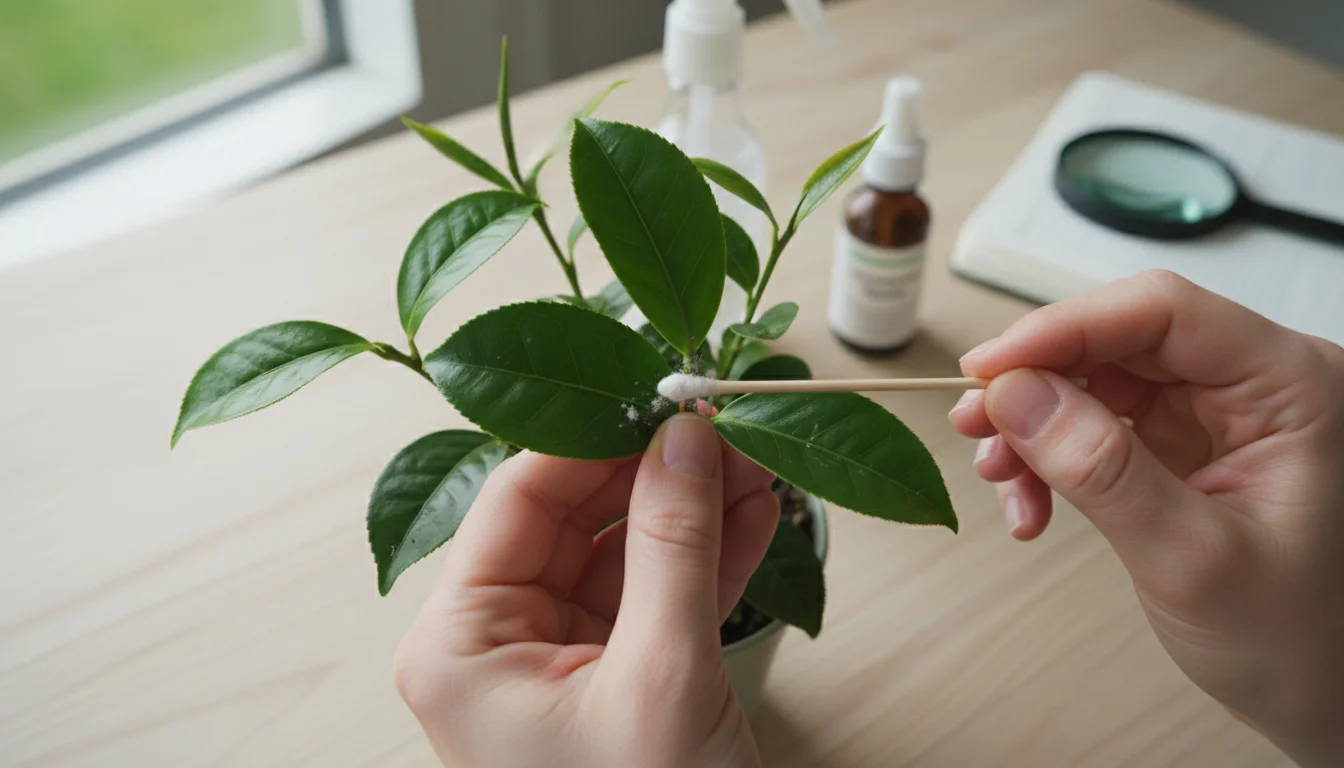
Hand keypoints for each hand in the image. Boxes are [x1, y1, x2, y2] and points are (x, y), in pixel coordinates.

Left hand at [393, 412, 778, 767]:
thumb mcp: (659, 674)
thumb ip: (674, 546)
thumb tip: (686, 438)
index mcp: (460, 643)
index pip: (519, 497)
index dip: (594, 435)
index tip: (662, 395)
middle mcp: (495, 644)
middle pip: (575, 517)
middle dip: (656, 470)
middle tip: (724, 424)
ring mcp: (557, 660)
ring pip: (625, 552)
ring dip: (693, 508)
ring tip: (757, 461)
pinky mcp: (614, 678)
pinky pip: (657, 595)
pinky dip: (708, 557)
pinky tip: (755, 515)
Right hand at [949, 270, 1343, 765]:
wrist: (1309, 692)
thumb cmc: (1292, 638)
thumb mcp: (1190, 558)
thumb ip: (1102, 470)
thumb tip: (1018, 395)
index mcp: (1294, 386)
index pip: (1165, 314)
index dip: (1067, 328)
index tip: (992, 368)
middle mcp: (1255, 383)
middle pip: (1119, 337)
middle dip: (1038, 381)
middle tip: (976, 422)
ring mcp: (1215, 411)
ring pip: (1096, 377)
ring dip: (1033, 423)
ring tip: (999, 474)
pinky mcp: (1182, 440)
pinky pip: (1094, 421)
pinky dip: (1048, 456)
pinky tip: (1029, 502)